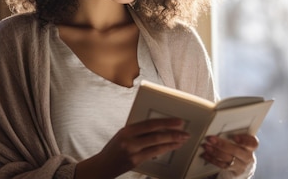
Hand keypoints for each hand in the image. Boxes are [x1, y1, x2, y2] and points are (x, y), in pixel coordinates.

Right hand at [75, 118, 189, 178]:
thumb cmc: (115, 148)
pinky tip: (172, 147)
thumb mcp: (123, 135)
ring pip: (157, 145)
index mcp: (127, 130)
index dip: (165, 122)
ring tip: (182, 140)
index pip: (150, 124)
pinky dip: (165, 149)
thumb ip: (138, 131)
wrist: (102, 165)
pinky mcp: (135, 161)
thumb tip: (160, 126)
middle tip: (185, 132)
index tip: (178, 121)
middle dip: (172, 133)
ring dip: (172, 142)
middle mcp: (129, 140)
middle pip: (155, 134)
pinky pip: (153, 153)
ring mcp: (132, 152)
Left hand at [200, 134, 258, 176]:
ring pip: (228, 159)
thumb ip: (233, 133)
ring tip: (207, 146)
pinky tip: (206, 155)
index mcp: (251, 146)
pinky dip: (213, 159)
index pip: (252, 143)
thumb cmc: (240, 146)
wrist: (242, 161)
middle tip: (211, 139)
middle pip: (236, 151)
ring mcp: (241, 165)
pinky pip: (222, 165)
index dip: (244, 140)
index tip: (234, 137)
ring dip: (215, 152)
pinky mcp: (233, 170)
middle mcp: (247, 156)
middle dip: (222, 145)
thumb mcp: (241, 139)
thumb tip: (218, 127)